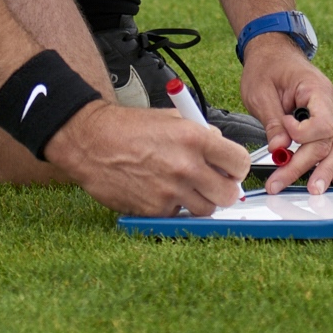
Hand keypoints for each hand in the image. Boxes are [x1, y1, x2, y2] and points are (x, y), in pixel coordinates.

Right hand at [44, 99, 249, 216]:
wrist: (92, 143)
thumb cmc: (129, 128)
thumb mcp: (172, 118)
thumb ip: (201, 134)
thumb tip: (220, 148)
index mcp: (194, 139)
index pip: (239, 163)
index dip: (237, 167)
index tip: (231, 168)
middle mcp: (186, 167)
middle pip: (229, 194)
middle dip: (225, 189)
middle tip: (214, 182)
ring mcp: (171, 192)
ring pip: (207, 209)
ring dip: (202, 200)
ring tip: (187, 186)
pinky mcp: (154, 210)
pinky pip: (179, 214)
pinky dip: (175, 206)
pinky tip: (162, 190)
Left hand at [238, 33, 332, 193]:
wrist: (274, 54)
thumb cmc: (268, 68)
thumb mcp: (261, 92)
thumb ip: (273, 122)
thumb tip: (279, 148)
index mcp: (317, 89)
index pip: (322, 124)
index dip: (302, 135)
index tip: (283, 131)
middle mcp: (332, 102)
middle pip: (327, 141)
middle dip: (305, 166)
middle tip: (281, 182)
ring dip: (326, 170)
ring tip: (314, 189)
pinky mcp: (329, 122)